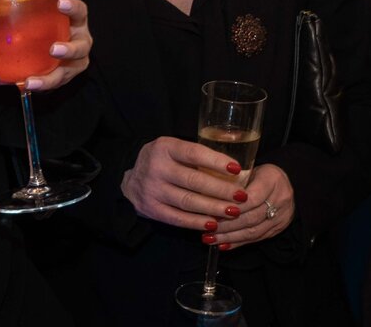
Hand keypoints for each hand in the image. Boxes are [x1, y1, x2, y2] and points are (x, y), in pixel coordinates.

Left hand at [21, 0, 90, 91]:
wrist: (54, 47)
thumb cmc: (46, 26)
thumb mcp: (41, 17)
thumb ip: (25, 14)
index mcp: (76, 22)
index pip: (80, 11)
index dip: (73, 7)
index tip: (60, 3)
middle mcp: (80, 42)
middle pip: (81, 47)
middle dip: (69, 50)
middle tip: (53, 49)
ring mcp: (75, 61)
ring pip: (68, 71)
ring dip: (51, 77)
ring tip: (31, 81)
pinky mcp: (66, 76)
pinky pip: (55, 83)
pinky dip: (40, 85)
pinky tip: (25, 85)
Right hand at [120, 137, 250, 230]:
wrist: (129, 179)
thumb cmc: (163, 161)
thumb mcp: (173, 148)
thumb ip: (198, 153)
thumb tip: (235, 163)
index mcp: (165, 147)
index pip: (194, 153)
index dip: (216, 161)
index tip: (237, 169)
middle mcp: (156, 168)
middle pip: (194, 180)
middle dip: (221, 189)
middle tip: (241, 196)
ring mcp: (152, 190)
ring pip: (188, 201)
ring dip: (213, 208)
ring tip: (234, 211)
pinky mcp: (151, 209)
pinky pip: (178, 218)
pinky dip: (197, 222)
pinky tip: (213, 223)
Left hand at [211, 164, 293, 248]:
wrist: (282, 182)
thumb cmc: (259, 174)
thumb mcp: (248, 169)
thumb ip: (233, 182)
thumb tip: (206, 195)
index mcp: (272, 179)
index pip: (251, 198)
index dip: (231, 207)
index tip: (212, 212)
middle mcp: (281, 198)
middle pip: (252, 217)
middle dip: (227, 225)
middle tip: (208, 228)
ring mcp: (282, 216)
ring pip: (254, 231)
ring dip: (230, 237)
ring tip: (211, 238)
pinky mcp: (279, 228)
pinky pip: (257, 239)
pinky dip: (238, 242)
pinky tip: (223, 245)